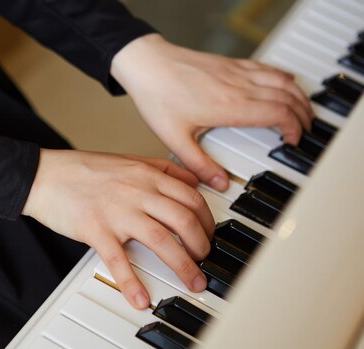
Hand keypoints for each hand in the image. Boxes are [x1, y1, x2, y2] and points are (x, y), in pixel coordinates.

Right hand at [22, 149, 214, 309]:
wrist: (45, 175)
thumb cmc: (82, 170)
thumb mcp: (127, 160)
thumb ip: (160, 168)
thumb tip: (191, 180)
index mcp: (146, 175)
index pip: (191, 197)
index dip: (207, 220)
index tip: (209, 234)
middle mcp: (137, 192)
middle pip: (184, 220)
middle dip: (202, 245)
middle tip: (205, 260)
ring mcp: (118, 212)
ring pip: (162, 241)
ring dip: (184, 266)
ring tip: (192, 282)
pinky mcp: (96, 230)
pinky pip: (119, 261)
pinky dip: (132, 283)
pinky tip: (140, 298)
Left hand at [111, 34, 313, 190]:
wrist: (147, 64)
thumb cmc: (158, 97)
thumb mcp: (175, 138)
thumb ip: (199, 163)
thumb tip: (218, 183)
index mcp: (230, 107)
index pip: (278, 114)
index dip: (293, 128)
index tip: (291, 141)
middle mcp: (239, 87)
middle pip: (286, 98)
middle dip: (302, 115)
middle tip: (303, 131)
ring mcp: (236, 72)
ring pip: (281, 81)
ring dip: (297, 96)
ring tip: (303, 111)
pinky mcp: (230, 64)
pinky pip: (266, 68)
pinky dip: (283, 77)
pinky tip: (286, 82)